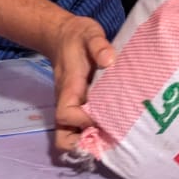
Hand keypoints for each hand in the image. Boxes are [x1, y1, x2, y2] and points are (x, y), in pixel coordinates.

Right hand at [41, 14, 114, 151]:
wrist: (65, 36)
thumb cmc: (79, 37)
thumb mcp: (89, 34)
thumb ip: (98, 45)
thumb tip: (109, 60)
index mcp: (68, 89)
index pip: (66, 114)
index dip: (84, 120)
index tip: (104, 114)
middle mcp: (67, 104)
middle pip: (63, 138)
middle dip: (82, 145)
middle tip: (109, 138)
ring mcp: (73, 109)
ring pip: (71, 138)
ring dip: (89, 143)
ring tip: (114, 137)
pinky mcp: (80, 109)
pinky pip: (81, 131)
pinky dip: (94, 136)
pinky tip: (115, 129)